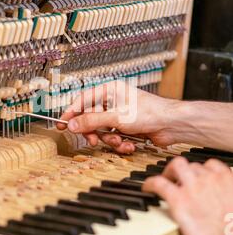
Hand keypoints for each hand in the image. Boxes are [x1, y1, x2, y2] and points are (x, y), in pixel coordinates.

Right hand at [57, 81, 183, 153]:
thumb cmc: (150, 113)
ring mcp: (121, 115)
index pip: (83, 100)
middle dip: (94, 132)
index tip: (61, 123)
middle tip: (92, 140)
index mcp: (110, 90)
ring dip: (110, 140)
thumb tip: (71, 123)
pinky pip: (114, 138)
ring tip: (119, 141)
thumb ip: (91, 121)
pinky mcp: (127, 128)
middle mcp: (114, 101)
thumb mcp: (116, 118)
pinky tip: (129, 144)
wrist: (172, 125)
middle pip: (92, 118)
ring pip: (103, 131)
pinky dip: (120, 144)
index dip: (71, 112)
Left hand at [143, 157, 232, 234]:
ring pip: (177, 165)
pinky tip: (148, 187)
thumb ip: (231, 196)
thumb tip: (226, 203)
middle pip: (193, 166)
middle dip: (186, 172)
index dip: (203, 171)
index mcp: (228, 180)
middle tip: (180, 180)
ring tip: (166, 179)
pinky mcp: (178, 199)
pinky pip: (159, 183)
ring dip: (170, 171)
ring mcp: (193, 187)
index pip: (212, 165)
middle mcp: (210, 178)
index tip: (199, 177)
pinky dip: (151, 183)